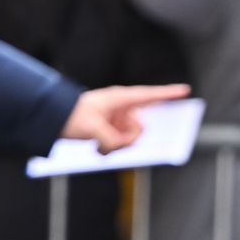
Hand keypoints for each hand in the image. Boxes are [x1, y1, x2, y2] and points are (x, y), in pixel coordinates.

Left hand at [63, 83, 191, 151]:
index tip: (185, 90)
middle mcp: (121, 109)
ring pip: (130, 140)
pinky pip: (119, 146)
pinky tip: (96, 148)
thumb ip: (112, 140)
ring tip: (97, 144)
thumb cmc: (71, 115)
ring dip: (115, 146)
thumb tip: (120, 146)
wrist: (54, 118)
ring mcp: (116, 121)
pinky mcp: (110, 131)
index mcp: (120, 99)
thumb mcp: (92, 128)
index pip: (149, 95)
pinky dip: (108, 150)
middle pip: (140, 128)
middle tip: (109, 141)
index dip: (168, 93)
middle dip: (127, 139)